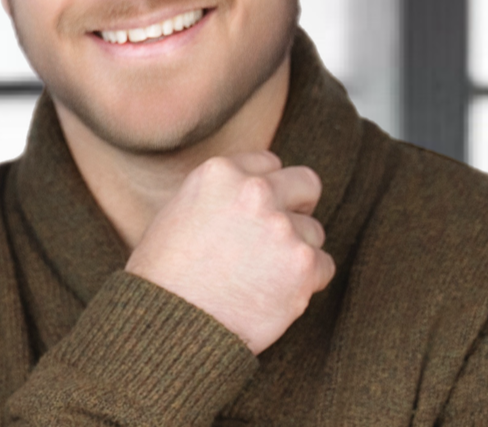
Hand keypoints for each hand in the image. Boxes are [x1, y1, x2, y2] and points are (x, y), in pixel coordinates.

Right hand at [123, 151, 332, 353]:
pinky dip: (305, 283)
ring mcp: (281, 227)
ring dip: (295, 252)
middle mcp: (254, 191)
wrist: (170, 324)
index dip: (266, 190)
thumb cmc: (164, 276)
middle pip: (306, 184)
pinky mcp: (302, 265)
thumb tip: (249, 195)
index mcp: (220, 173)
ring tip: (261, 278)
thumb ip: (220, 196)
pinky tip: (273, 295)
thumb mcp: (179, 213)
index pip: (268, 163)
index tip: (259, 212)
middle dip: (297, 207)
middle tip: (279, 236)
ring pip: (313, 232)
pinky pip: (323, 267)